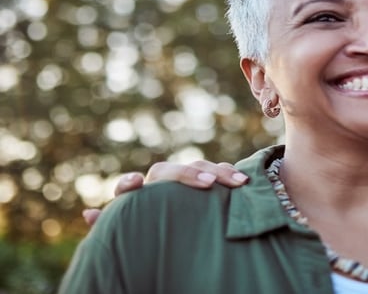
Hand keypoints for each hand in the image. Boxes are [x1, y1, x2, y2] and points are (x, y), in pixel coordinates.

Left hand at [81, 160, 248, 226]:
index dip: (129, 183)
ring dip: (219, 172)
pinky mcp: (205, 183)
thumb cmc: (147, 237)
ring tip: (238, 183)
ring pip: (198, 167)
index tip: (137, 183)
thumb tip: (87, 213)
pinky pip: (217, 171)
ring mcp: (183, 182)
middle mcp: (159, 185)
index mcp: (136, 199)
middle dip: (189, 175)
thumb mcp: (129, 235)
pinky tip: (244, 182)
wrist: (170, 235)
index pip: (128, 187)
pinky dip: (230, 173)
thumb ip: (111, 224)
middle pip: (170, 171)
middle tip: (209, 185)